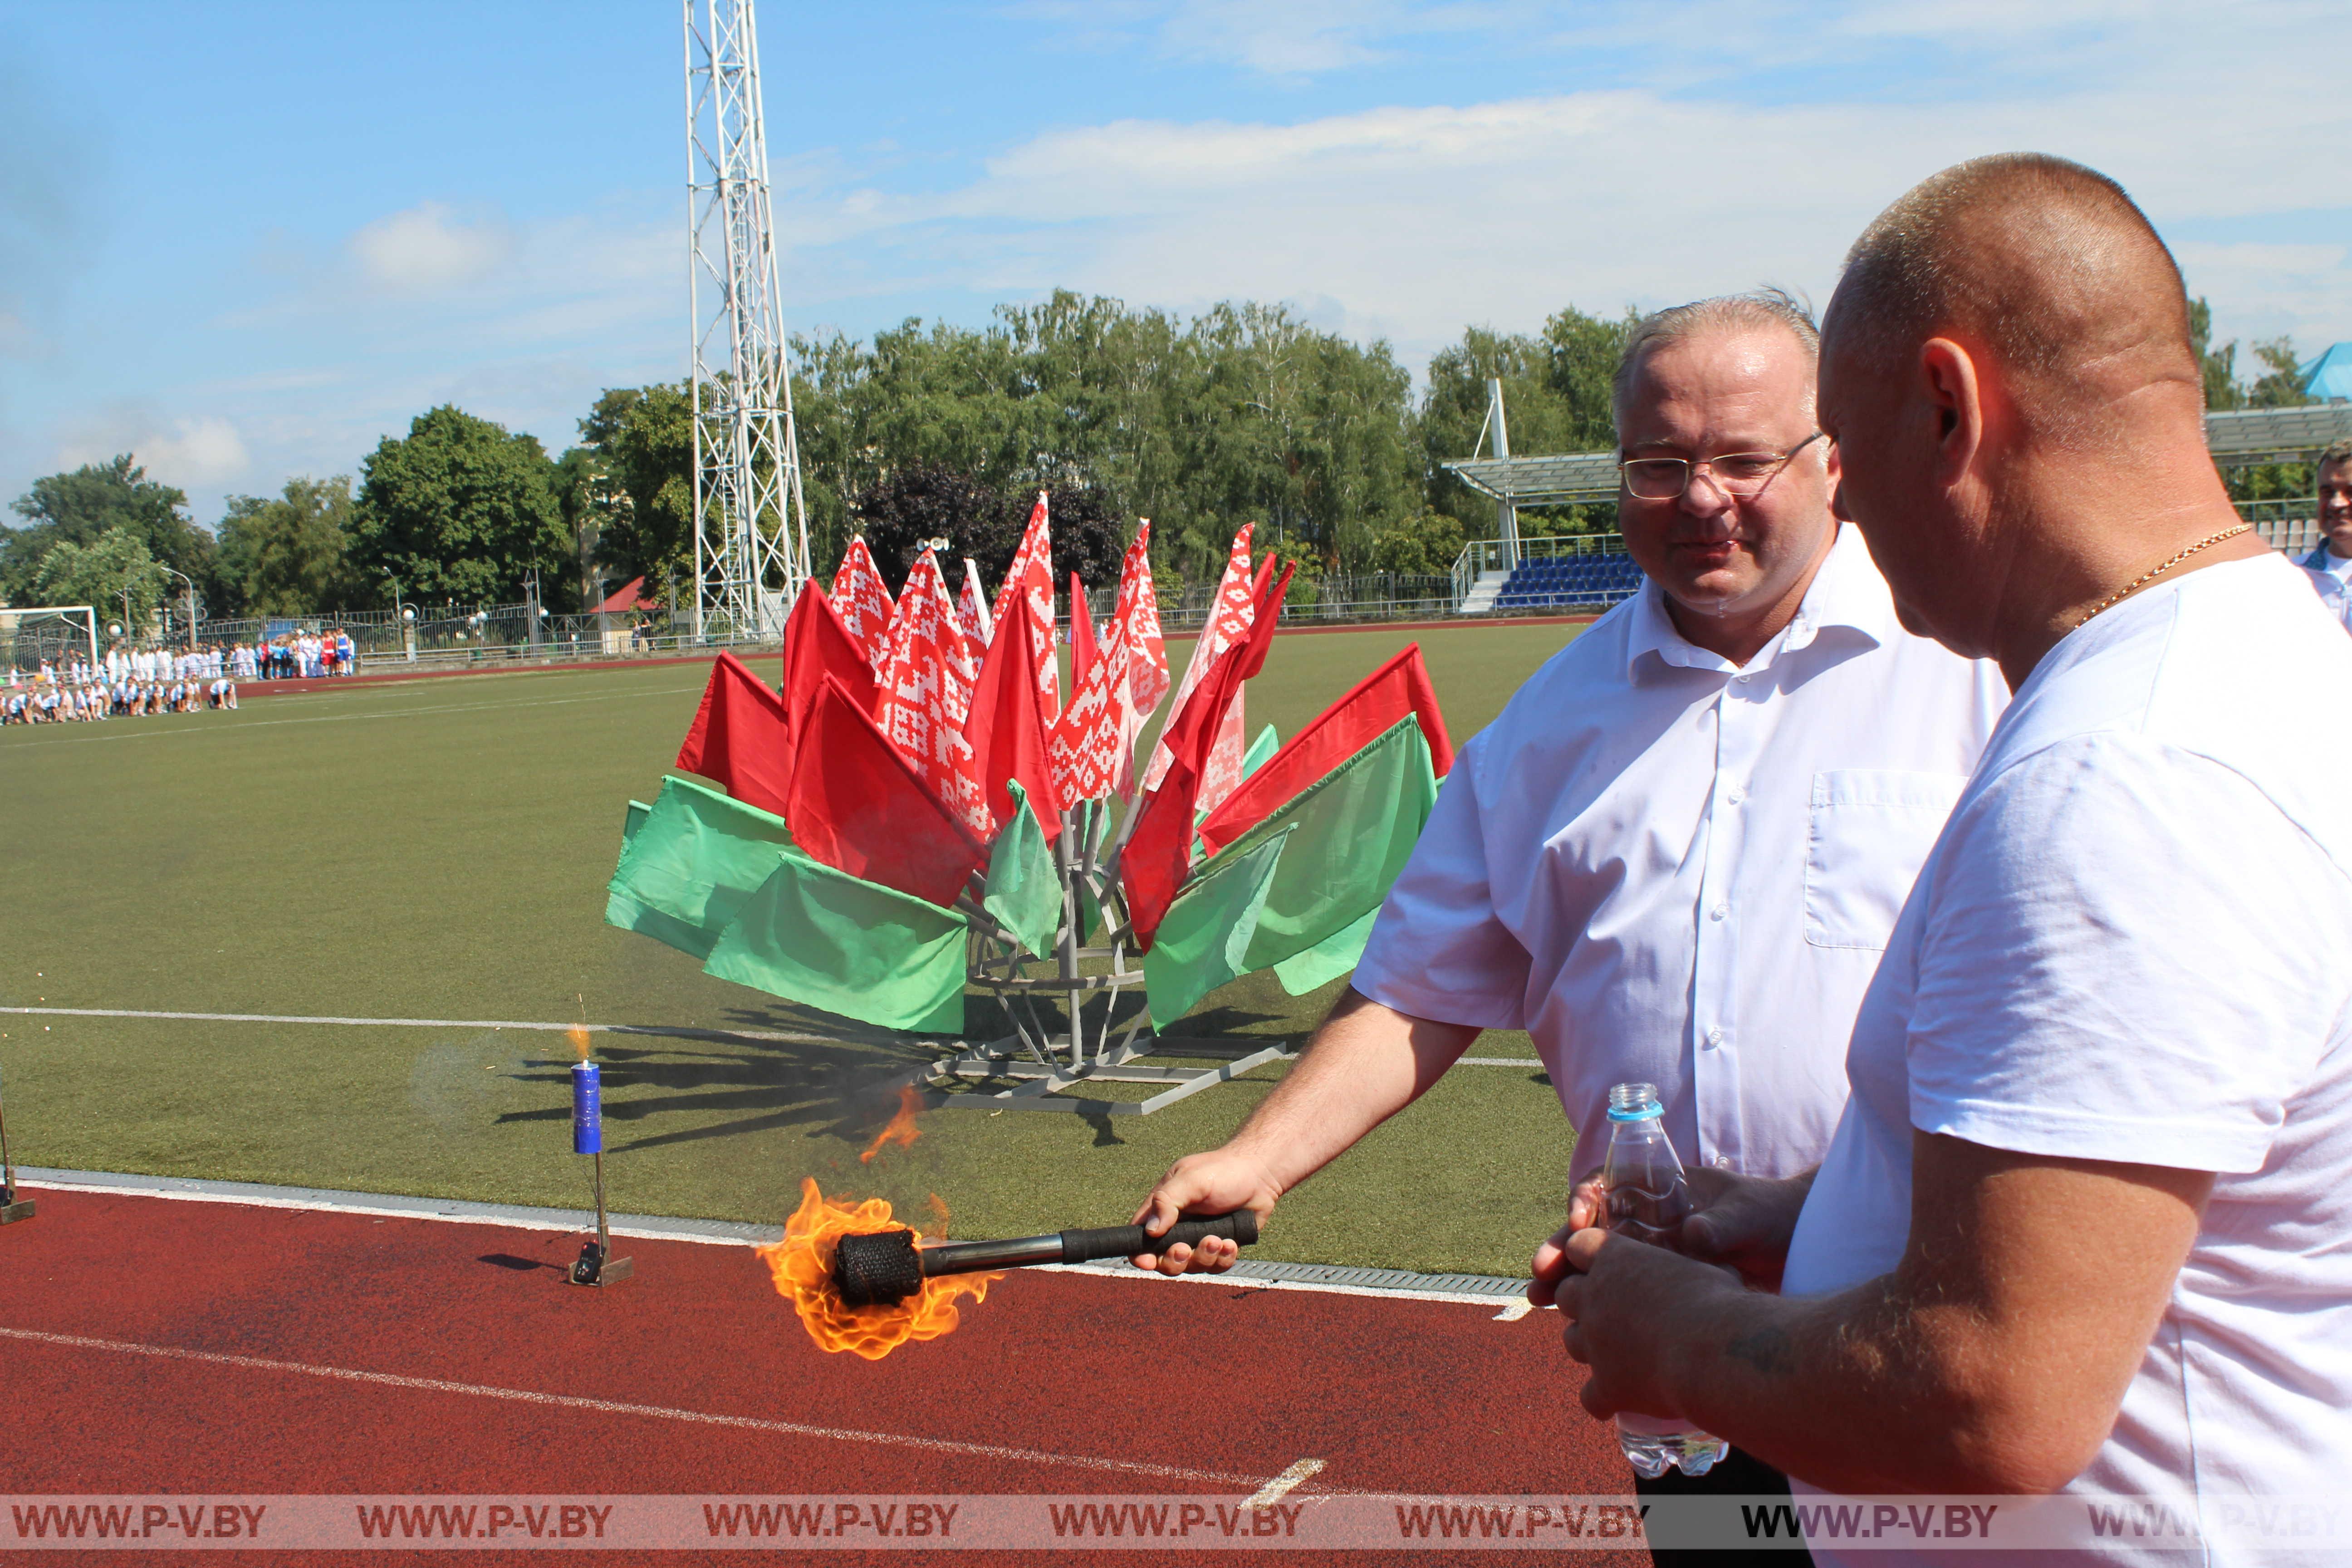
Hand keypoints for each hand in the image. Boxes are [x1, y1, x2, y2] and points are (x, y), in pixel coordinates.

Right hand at [1129, 1148, 1281, 1275]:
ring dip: (1204, 1257)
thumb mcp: (1190, 1179)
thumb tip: (1150, 1231)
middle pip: (1164, 1260)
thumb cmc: (1222, 1171)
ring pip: (1192, 1266)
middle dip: (1174, 1260)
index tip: (1149, 1261)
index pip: (1140, 1237)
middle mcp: (1178, 1228)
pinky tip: (1231, 1243)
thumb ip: (1167, 1201)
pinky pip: (1216, 1266)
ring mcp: (1200, 1239)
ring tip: (1218, 1240)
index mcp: (1163, 1209)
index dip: (1140, 1254)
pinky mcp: (1221, 1248)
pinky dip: (1223, 1258)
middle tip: (1185, 1249)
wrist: (1259, 1174)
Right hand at [1546, 1168, 1809, 1291]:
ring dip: (1567, 1280)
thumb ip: (1722, 1223)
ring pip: (1597, 1265)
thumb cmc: (1775, 1216)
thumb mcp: (1751, 1214)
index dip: (1584, 1199)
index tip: (1577, 1218)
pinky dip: (1594, 1306)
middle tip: (1539, 1272)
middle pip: (1592, 1230)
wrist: (1803, 1249)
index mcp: (1660, 1190)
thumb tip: (1695, 1235)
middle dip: (1561, 1248)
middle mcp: (1648, 1220)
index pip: (1607, 1186)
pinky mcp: (1661, 1288)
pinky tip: (1575, 1326)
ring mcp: (1653, 1255)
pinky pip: (1619, 1295)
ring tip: (1540, 1299)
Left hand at [1552, 1228, 1744, 1421]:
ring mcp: (1594, 1344)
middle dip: (1585, 1302)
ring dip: (1591, 1346)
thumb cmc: (1719, 1304)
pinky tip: (1624, 1400)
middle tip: (1615, 1313)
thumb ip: (1682, 1270)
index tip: (1609, 1268)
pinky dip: (1604, 1399)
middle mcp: (1594, 1298)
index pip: (1579, 1246)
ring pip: (1572, 1340)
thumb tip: (1708, 1274)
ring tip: (1623, 1354)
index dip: (1590, 1257)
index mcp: (1615, 1259)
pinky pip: (1590, 1396)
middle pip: (1566, 1294)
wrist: (1715, 1355)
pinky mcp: (1605, 1387)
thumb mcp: (1702, 1271)